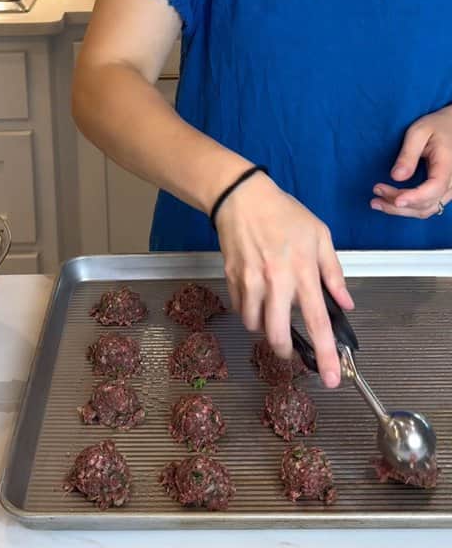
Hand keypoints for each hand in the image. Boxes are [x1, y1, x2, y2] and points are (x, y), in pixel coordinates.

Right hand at [213, 171, 354, 388]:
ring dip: (264, 328)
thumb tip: (344, 303)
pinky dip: (248, 310)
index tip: (331, 377)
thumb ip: (332, 272)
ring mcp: (249, 281)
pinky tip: (256, 297)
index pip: (316, 321)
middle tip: (289, 352)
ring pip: (253, 323)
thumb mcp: (319, 236)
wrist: (240, 197)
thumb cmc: (284, 214)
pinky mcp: (230, 277)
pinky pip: (239, 306)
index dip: (325, 353)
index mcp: (301, 272)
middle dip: (284, 350)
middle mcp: (274, 282)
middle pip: (277, 332)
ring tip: (271, 317)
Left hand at [371, 107, 451, 217]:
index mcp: (448, 164)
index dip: (414, 197)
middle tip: (375, 192)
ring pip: (427, 209)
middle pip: (427, 203)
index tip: (395, 200)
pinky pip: (428, 206)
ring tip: (376, 202)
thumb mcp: (418, 132)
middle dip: (398, 203)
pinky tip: (390, 202)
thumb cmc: (435, 126)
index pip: (434, 188)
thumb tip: (396, 177)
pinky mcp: (443, 191)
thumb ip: (408, 155)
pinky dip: (409, 208)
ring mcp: (450, 188)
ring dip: (401, 210)